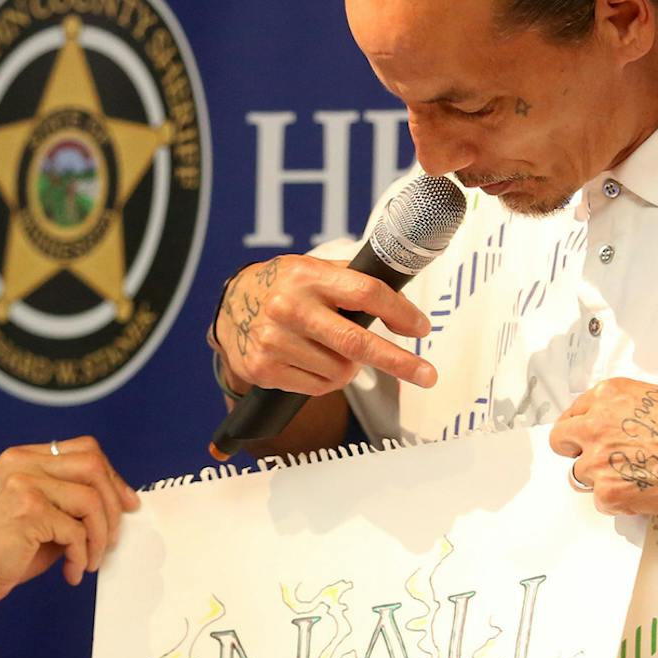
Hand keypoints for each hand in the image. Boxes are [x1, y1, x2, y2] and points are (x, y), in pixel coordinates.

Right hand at [0, 437, 141, 607]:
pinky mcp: (28, 511)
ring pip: (91, 500)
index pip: (85, 450)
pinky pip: (76, 532)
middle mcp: (22, 463)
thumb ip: (69, 501)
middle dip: (114, 504)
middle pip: (93, 466)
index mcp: (22, 457)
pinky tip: (72, 573)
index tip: (126, 504)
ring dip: (100, 537)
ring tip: (90, 561)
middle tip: (112, 538)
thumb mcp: (37, 514)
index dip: (112, 477)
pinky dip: (81, 557)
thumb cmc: (0, 552)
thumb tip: (120, 503)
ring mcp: (24, 484)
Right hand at [214, 255, 437, 395]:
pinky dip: (326, 380)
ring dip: (350, 368)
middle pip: (356, 342)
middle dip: (398, 361)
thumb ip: (353, 283)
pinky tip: (310, 361)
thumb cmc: (284, 288)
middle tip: (428, 375)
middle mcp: (289, 307)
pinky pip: (318, 387)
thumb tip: (403, 305)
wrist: (229, 306)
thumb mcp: (313, 271)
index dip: (399, 312)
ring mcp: (274, 340)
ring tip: (331, 350)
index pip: (365, 293)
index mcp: (307, 276)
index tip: (421, 328)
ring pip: (340, 371)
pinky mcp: (264, 369)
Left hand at [549, 379, 657, 518]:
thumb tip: (616, 426)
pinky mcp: (609, 492)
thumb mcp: (657, 398)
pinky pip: (601, 502)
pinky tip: (644, 493)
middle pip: (561, 443)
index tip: (587, 438)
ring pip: (580, 475)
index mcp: (608, 395)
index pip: (573, 413)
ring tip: (632, 478)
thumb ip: (625, 410)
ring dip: (600, 478)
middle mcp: (596, 425)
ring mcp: (598, 460)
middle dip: (577, 452)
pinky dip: (619, 502)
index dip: (581, 429)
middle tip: (599, 461)